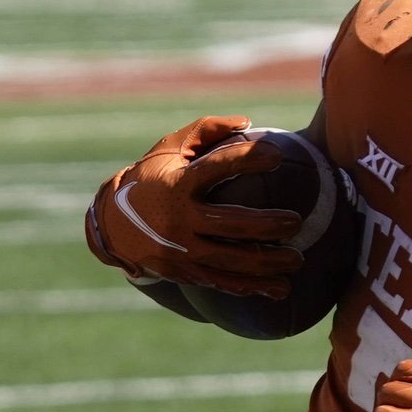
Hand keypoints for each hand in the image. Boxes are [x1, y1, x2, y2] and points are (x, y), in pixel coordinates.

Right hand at [84, 115, 304, 296]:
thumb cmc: (152, 178)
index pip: (216, 168)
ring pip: (230, 262)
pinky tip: (277, 289)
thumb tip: (247, 122)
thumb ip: (206, 130)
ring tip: (297, 261)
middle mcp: (179, 220)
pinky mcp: (184, 273)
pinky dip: (250, 287)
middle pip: (230, 225)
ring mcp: (181, 251)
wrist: (113, 225)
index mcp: (178, 185)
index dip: (246, 160)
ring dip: (266, 264)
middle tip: (296, 222)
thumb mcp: (169, 148)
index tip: (276, 155)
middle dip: (266, 226)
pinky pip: (222, 283)